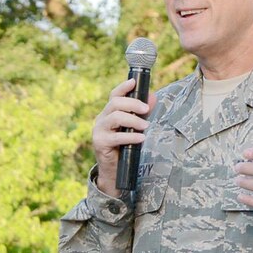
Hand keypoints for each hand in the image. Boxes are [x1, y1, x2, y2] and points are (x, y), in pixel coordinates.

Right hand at [90, 77, 152, 194]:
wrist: (114, 170)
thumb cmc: (125, 146)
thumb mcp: (135, 127)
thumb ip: (142, 112)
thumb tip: (153, 97)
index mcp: (109, 113)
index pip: (114, 95)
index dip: (123, 87)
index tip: (134, 82)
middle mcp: (101, 119)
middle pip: (115, 103)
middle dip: (132, 103)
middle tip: (146, 109)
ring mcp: (99, 131)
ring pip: (115, 117)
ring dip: (133, 120)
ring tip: (145, 126)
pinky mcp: (100, 143)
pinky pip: (116, 136)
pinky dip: (131, 136)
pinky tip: (141, 138)